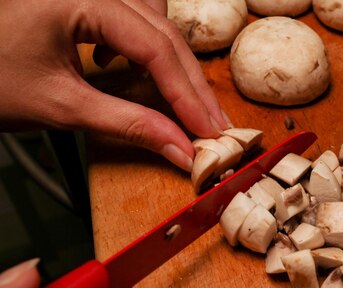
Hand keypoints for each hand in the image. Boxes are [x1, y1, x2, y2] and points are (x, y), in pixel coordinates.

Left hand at [0, 0, 229, 171]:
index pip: (156, 48)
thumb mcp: (61, 106)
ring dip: (174, 64)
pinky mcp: (83, 5)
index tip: (209, 131)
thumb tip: (179, 148)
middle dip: (190, 85)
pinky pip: (134, 20)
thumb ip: (128, 125)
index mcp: (84, 0)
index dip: (187, 94)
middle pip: (164, 34)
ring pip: (155, 23)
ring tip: (185, 103)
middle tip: (213, 126)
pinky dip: (146, 48)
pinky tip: (128, 66)